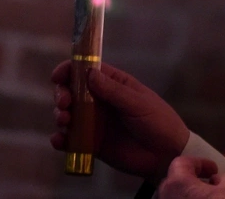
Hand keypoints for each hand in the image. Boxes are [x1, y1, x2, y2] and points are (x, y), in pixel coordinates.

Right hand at [51, 60, 189, 181]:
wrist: (166, 154)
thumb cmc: (158, 121)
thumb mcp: (138, 103)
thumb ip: (114, 91)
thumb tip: (89, 73)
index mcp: (114, 84)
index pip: (87, 70)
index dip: (70, 70)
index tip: (58, 77)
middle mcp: (101, 101)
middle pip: (72, 91)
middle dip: (62, 94)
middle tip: (65, 104)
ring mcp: (95, 122)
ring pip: (68, 114)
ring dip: (60, 115)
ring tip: (66, 121)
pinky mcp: (92, 143)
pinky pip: (70, 139)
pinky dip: (61, 139)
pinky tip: (60, 141)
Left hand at [159, 157, 224, 198]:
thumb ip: (224, 177)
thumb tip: (218, 179)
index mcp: (178, 183)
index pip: (182, 162)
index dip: (200, 163)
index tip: (213, 169)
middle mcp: (165, 196)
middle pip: (174, 180)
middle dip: (191, 179)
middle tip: (208, 182)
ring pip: (172, 196)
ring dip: (187, 193)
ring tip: (205, 196)